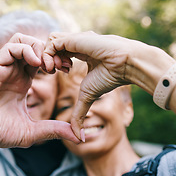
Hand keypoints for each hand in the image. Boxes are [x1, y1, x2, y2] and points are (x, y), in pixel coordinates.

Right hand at [0, 33, 78, 175]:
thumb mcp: (32, 132)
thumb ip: (54, 130)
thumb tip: (78, 136)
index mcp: (23, 83)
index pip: (44, 62)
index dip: (58, 61)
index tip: (69, 71)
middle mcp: (15, 72)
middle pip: (37, 48)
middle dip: (54, 52)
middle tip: (64, 66)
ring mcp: (5, 67)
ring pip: (25, 42)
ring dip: (41, 48)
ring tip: (49, 66)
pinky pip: (13, 45)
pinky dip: (27, 49)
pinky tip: (36, 63)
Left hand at [43, 31, 174, 139]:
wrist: (126, 65)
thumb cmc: (110, 78)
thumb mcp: (87, 97)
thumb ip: (79, 113)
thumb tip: (78, 137)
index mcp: (81, 52)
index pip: (58, 51)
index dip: (53, 62)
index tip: (59, 73)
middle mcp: (77, 43)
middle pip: (52, 45)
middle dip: (48, 59)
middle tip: (55, 71)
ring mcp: (75, 39)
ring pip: (50, 41)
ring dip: (48, 57)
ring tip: (57, 69)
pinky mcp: (75, 38)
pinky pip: (52, 42)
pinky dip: (49, 54)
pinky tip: (57, 67)